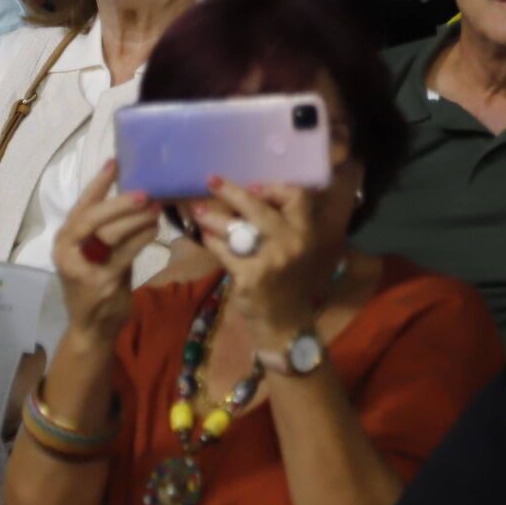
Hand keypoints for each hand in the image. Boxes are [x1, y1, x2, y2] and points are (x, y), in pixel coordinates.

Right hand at [51, 160, 161, 346]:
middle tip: (145, 191)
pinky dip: (142, 238)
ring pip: (110, 235)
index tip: (116, 161)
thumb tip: (135, 192)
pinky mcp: (100, 283)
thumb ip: (107, 228)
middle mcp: (67, 250)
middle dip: (119, 202)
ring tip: (156, 207)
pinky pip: (125, 254)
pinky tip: (156, 229)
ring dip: (137, 219)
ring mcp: (81, 268)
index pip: (81, 204)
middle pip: (92, 218)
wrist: (93, 327)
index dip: (98, 182)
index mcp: (65, 238)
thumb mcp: (98, 252)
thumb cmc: (98, 282)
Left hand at [191, 178, 336, 347]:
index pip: (296, 196)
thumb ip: (281, 225)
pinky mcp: (250, 277)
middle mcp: (293, 243)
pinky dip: (212, 243)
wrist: (286, 324)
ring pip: (237, 229)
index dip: (272, 187)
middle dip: (232, 191)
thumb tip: (249, 194)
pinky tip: (205, 237)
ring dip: (213, 217)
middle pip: (259, 208)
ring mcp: (271, 261)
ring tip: (198, 210)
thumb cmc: (288, 282)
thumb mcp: (295, 249)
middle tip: (212, 180)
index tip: (252, 186)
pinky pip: (225, 252)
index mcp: (307, 232)